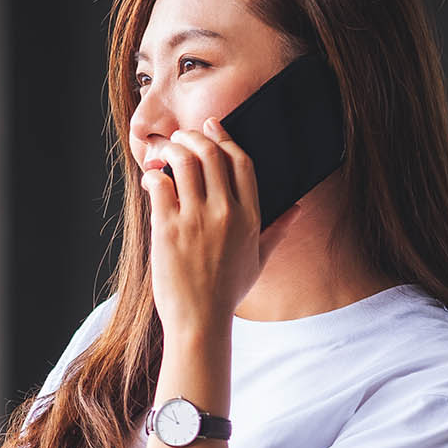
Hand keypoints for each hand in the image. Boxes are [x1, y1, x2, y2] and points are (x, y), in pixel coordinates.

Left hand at [140, 117, 292, 337]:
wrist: (199, 321)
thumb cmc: (226, 292)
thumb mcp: (258, 260)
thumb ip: (277, 230)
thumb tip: (296, 208)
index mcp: (250, 218)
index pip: (242, 163)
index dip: (226, 138)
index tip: (212, 126)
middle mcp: (226, 214)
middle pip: (212, 155)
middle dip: (194, 137)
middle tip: (182, 137)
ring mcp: (197, 220)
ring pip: (185, 163)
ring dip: (173, 149)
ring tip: (165, 151)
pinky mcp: (169, 229)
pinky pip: (161, 185)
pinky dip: (154, 174)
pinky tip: (151, 179)